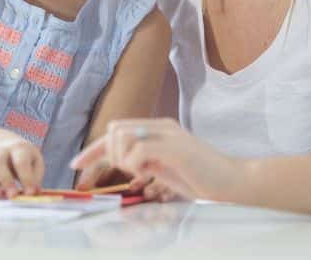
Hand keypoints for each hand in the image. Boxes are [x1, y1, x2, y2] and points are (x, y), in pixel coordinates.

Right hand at [0, 136, 44, 197]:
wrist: (4, 146)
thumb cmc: (24, 158)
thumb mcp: (34, 162)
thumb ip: (35, 177)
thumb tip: (33, 193)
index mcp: (18, 147)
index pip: (21, 160)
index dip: (26, 177)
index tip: (30, 193)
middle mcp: (0, 150)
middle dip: (4, 179)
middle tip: (12, 195)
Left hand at [70, 118, 238, 200]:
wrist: (234, 184)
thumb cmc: (204, 180)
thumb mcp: (168, 169)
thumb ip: (148, 162)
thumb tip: (125, 164)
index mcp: (159, 130)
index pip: (117, 132)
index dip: (93, 149)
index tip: (76, 164)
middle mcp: (161, 127)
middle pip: (114, 129)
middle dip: (107, 154)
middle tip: (125, 174)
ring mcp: (168, 135)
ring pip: (122, 135)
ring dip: (122, 159)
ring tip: (141, 174)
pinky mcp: (175, 147)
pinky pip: (138, 149)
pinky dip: (134, 164)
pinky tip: (147, 174)